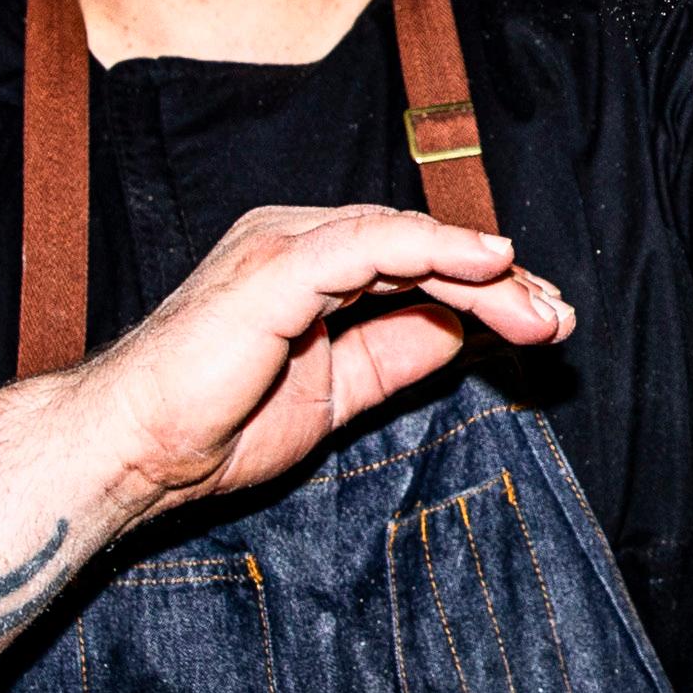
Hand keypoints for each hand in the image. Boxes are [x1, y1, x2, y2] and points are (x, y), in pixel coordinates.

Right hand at [77, 204, 572, 527]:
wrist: (135, 451)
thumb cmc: (216, 425)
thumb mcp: (339, 390)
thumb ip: (399, 353)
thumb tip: (470, 331)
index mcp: (308, 266)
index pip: (416, 261)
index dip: (487, 287)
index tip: (546, 320)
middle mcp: (298, 241)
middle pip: (422, 246)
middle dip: (501, 281)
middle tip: (558, 317)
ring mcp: (284, 246)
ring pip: (407, 241)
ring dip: (485, 273)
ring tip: (539, 310)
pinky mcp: (275, 266)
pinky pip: (369, 243)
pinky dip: (435, 247)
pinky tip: (488, 262)